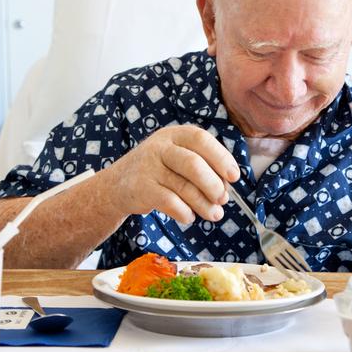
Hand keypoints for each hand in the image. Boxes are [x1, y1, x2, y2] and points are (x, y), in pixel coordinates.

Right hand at [109, 125, 239, 223]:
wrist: (117, 185)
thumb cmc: (158, 171)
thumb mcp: (177, 157)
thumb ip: (202, 165)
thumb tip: (227, 186)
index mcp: (175, 134)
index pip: (201, 139)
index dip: (221, 158)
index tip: (234, 177)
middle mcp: (160, 147)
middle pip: (194, 164)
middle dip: (214, 185)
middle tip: (223, 199)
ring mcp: (148, 167)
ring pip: (184, 187)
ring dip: (204, 205)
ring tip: (214, 214)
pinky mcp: (141, 188)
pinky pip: (170, 203)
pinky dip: (185, 212)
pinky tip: (189, 216)